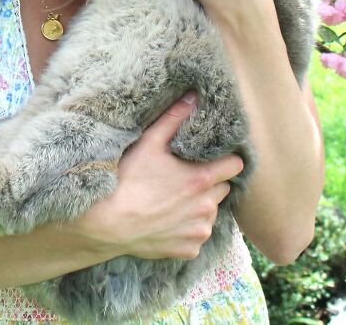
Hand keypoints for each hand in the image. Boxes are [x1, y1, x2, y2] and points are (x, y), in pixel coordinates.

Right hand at [70, 93, 243, 259]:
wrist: (109, 223)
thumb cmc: (129, 179)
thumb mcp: (150, 141)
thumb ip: (175, 117)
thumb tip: (194, 96)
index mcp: (202, 178)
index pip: (236, 166)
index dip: (226, 159)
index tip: (214, 157)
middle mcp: (207, 207)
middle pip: (222, 188)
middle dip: (209, 181)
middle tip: (186, 176)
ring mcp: (199, 230)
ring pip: (211, 212)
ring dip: (200, 204)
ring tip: (173, 198)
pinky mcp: (189, 250)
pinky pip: (197, 235)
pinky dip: (187, 227)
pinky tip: (167, 219)